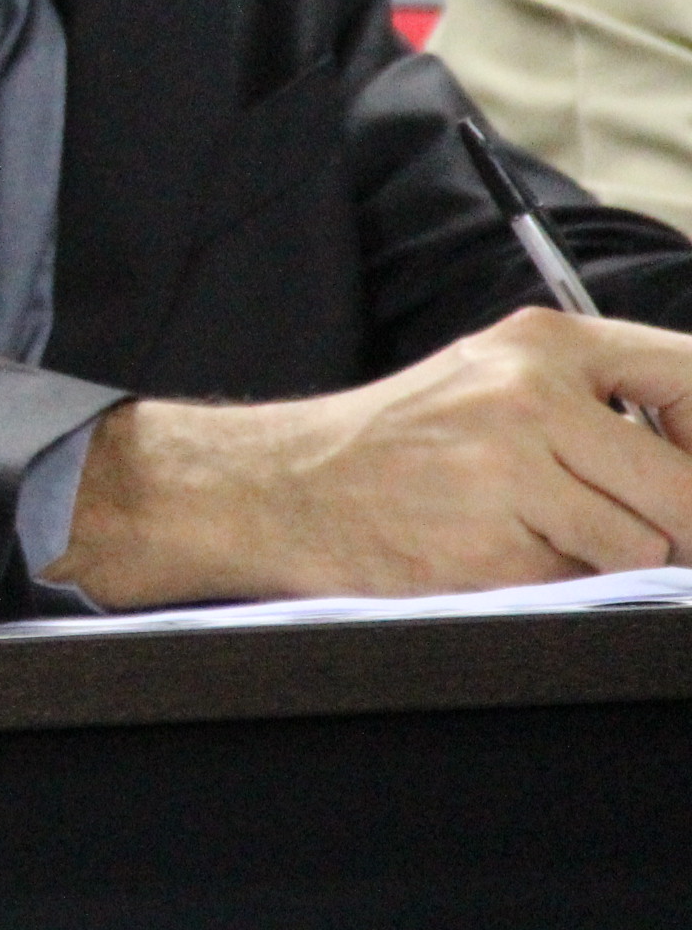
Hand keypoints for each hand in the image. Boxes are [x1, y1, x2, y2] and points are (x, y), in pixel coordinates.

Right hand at [49, 307, 691, 607]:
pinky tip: (500, 554)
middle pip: (686, 487)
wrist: (279, 485)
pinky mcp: (490, 545)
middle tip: (620, 527)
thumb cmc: (396, 443)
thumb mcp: (498, 383)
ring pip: (647, 546)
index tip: (684, 478)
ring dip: (612, 561)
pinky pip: (582, 586)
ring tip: (541, 536)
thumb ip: (605, 407)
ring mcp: (508, 470)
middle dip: (673, 527)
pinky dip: (557, 585)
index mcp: (544, 344)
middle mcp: (530, 394)